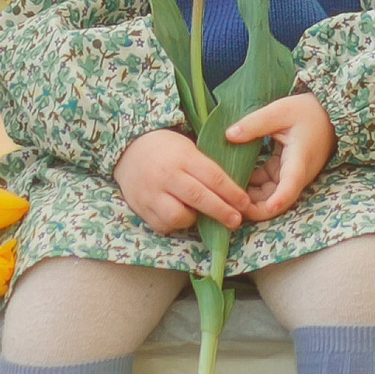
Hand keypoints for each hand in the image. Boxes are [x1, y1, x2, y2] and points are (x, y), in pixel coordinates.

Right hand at [114, 127, 257, 236]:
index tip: (246, 203)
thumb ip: (206, 169)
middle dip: (221, 211)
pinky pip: (162, 225)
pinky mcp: (141, 208)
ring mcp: (151, 193)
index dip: (232, 193)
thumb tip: (235, 191)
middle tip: (236, 220)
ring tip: (198, 215)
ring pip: (178, 216)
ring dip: (193, 219)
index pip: (213, 177)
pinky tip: (179, 216)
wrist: (128, 148)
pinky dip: (174, 224)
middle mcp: (167, 175)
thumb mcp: (188, 148)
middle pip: (199, 198)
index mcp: (183, 157)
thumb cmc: (166, 148)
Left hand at [227, 91, 335, 220]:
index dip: (279, 199)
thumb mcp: (279, 111)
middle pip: (277, 200)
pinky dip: (252, 187)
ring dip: (250, 199)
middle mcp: (297, 174)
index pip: (291, 184)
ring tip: (224, 195)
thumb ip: (254, 123)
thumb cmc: (307, 111)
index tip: (268, 209)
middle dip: (254, 208)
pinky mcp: (284, 173)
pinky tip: (233, 180)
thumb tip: (229, 136)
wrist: (326, 115)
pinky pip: (267, 186)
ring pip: (270, 196)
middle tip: (227, 205)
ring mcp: (290, 176)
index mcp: (299, 158)